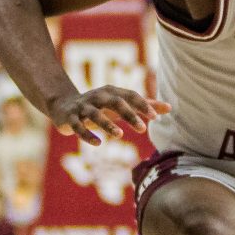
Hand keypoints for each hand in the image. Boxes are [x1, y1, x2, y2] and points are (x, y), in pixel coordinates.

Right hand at [44, 86, 167, 143]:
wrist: (64, 106)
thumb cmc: (100, 106)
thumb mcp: (121, 105)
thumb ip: (144, 106)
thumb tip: (170, 107)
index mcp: (112, 92)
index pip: (130, 96)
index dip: (142, 105)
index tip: (155, 117)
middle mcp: (98, 96)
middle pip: (115, 102)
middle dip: (129, 115)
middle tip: (143, 129)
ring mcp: (83, 107)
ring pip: (95, 114)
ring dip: (107, 124)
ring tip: (120, 135)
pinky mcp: (71, 118)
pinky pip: (79, 126)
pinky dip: (87, 134)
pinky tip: (98, 143)